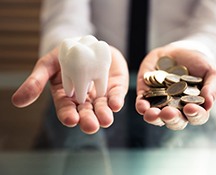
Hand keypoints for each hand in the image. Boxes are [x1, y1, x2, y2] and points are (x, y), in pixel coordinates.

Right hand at [12, 47, 128, 133]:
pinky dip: (116, 100)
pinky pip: (116, 96)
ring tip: (105, 120)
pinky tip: (116, 104)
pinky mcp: (114, 87)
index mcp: (67, 97)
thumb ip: (36, 81)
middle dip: (88, 120)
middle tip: (90, 126)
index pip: (66, 110)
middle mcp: (84, 100)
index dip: (68, 115)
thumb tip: (17, 101)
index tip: (70, 119)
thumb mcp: (48, 65)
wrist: (86, 43)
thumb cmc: (64, 55)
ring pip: (102, 108)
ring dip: (104, 114)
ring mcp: (100, 94)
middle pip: (86, 113)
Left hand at [135, 45, 215, 129]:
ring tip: (152, 114)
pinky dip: (141, 107)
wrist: (179, 51)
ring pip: (156, 117)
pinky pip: (142, 105)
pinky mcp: (146, 95)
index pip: (196, 117)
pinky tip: (142, 106)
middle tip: (169, 113)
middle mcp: (177, 109)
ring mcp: (160, 103)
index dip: (195, 115)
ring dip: (154, 118)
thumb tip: (209, 103)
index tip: (191, 108)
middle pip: (175, 121)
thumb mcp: (211, 71)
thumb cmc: (198, 63)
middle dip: (172, 119)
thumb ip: (213, 87)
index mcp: (195, 106)